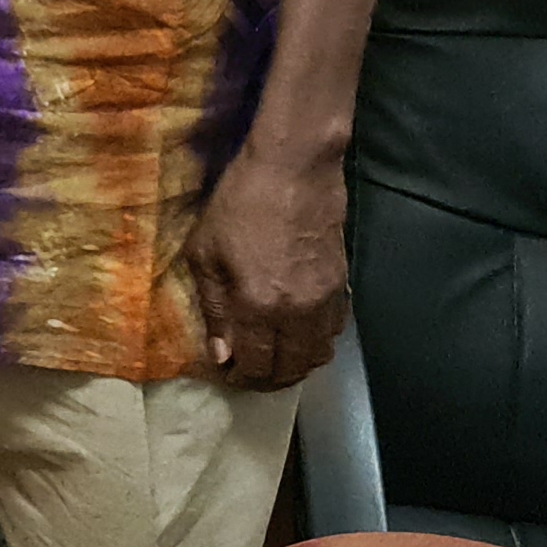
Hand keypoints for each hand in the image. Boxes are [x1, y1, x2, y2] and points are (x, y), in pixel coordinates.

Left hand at [185, 145, 350, 391]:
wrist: (294, 168)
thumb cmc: (239, 203)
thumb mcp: (205, 253)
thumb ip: (213, 308)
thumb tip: (221, 354)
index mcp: (258, 306)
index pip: (257, 366)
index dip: (241, 377)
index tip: (228, 372)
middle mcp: (297, 312)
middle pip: (292, 369)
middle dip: (269, 379)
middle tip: (250, 372)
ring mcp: (325, 299)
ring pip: (318, 355)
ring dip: (296, 364)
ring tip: (274, 356)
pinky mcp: (342, 283)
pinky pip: (335, 330)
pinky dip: (317, 341)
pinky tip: (299, 331)